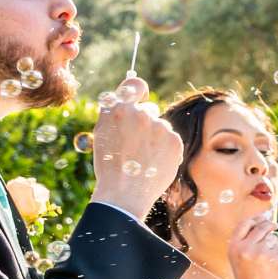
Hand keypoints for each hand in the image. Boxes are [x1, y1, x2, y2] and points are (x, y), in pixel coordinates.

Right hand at [90, 83, 184, 217]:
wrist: (123, 193)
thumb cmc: (109, 165)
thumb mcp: (103, 132)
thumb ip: (115, 112)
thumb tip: (131, 96)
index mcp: (118, 109)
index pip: (135, 84)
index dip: (137, 91)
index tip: (139, 97)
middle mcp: (140, 113)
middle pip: (149, 110)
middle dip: (144, 124)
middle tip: (134, 146)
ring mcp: (159, 127)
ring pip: (161, 127)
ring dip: (155, 138)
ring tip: (143, 158)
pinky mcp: (174, 140)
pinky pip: (171, 139)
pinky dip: (166, 149)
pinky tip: (154, 162)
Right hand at [224, 211, 277, 278]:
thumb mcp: (237, 259)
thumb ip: (245, 241)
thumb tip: (261, 221)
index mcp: (234, 247)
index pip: (244, 224)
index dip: (255, 218)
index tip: (262, 216)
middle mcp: (247, 248)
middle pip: (261, 227)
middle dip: (269, 224)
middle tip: (274, 225)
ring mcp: (262, 253)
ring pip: (272, 238)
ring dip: (273, 243)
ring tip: (267, 259)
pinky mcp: (275, 258)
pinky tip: (272, 265)